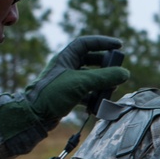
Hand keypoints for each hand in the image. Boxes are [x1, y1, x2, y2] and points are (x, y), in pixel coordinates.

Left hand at [0, 35, 129, 137]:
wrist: (35, 115)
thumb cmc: (53, 94)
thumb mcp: (81, 82)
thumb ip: (104, 77)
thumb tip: (125, 74)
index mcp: (65, 57)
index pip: (86, 43)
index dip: (103, 43)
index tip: (119, 45)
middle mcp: (66, 67)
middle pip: (91, 61)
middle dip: (106, 67)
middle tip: (118, 71)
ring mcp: (68, 81)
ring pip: (91, 78)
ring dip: (102, 85)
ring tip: (110, 91)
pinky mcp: (69, 95)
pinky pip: (87, 93)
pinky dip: (94, 98)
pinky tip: (98, 106)